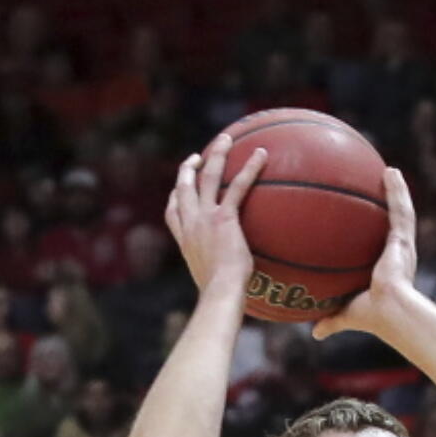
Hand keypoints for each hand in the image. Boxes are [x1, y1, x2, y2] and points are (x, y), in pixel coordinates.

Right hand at [166, 133, 266, 295]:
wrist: (220, 294)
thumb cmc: (219, 298)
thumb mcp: (212, 285)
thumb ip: (217, 277)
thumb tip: (230, 291)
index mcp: (185, 241)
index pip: (173, 213)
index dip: (176, 197)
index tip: (180, 188)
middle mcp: (190, 224)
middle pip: (184, 188)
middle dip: (189, 168)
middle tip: (197, 157)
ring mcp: (205, 218)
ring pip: (208, 177)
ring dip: (216, 155)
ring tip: (225, 138)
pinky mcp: (224, 218)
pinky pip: (239, 186)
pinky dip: (249, 168)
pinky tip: (261, 154)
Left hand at [312, 167, 414, 339]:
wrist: (391, 313)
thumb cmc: (372, 317)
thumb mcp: (346, 313)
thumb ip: (331, 319)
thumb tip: (313, 332)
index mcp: (387, 269)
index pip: (382, 247)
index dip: (379, 235)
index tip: (370, 223)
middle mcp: (398, 255)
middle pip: (394, 225)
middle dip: (390, 206)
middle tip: (381, 188)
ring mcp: (403, 246)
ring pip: (401, 212)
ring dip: (397, 191)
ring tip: (389, 172)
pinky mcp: (404, 240)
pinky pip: (401, 210)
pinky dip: (397, 191)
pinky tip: (390, 172)